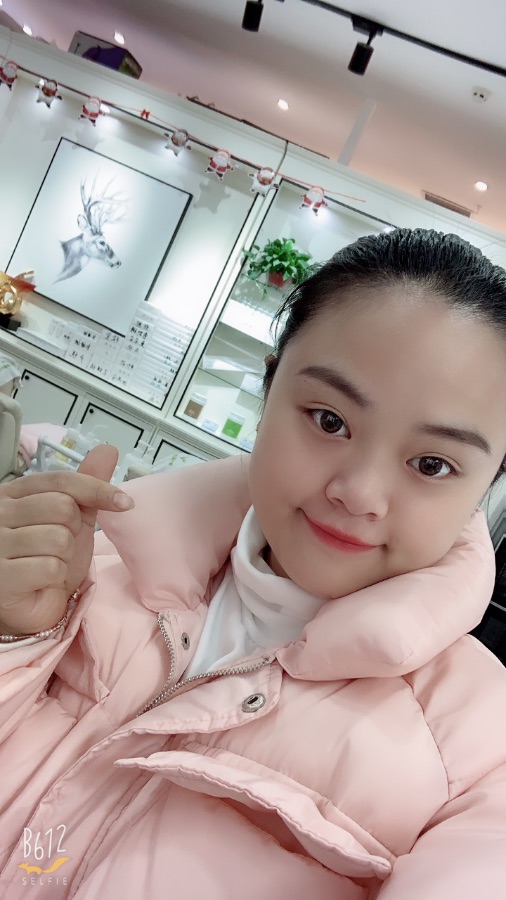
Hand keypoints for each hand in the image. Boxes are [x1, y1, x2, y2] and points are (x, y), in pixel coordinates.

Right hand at [0, 444, 133, 635]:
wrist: (28, 604)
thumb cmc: (45, 559)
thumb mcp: (72, 519)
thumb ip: (86, 486)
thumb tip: (107, 449)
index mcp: (13, 494)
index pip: (60, 480)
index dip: (96, 489)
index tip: (124, 502)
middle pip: (62, 507)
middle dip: (72, 532)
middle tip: (57, 548)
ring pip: (58, 539)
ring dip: (64, 558)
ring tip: (46, 564)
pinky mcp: (1, 576)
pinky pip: (50, 567)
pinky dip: (54, 578)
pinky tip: (39, 581)